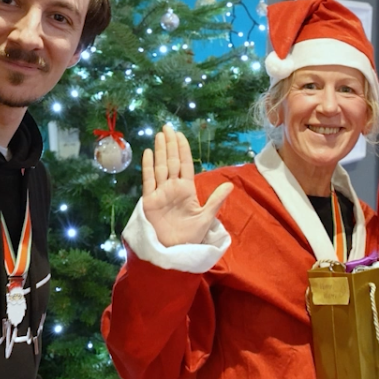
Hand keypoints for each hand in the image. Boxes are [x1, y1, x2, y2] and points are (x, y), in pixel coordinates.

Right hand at [140, 125, 233, 246]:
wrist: (174, 251)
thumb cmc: (190, 236)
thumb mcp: (206, 217)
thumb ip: (216, 200)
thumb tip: (230, 185)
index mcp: (186, 190)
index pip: (184, 164)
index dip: (182, 149)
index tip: (180, 134)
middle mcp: (172, 188)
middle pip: (171, 161)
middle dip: (169, 144)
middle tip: (167, 127)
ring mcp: (160, 193)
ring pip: (160, 167)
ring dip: (159, 151)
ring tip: (159, 135)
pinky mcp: (149, 201)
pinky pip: (148, 180)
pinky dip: (148, 166)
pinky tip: (148, 153)